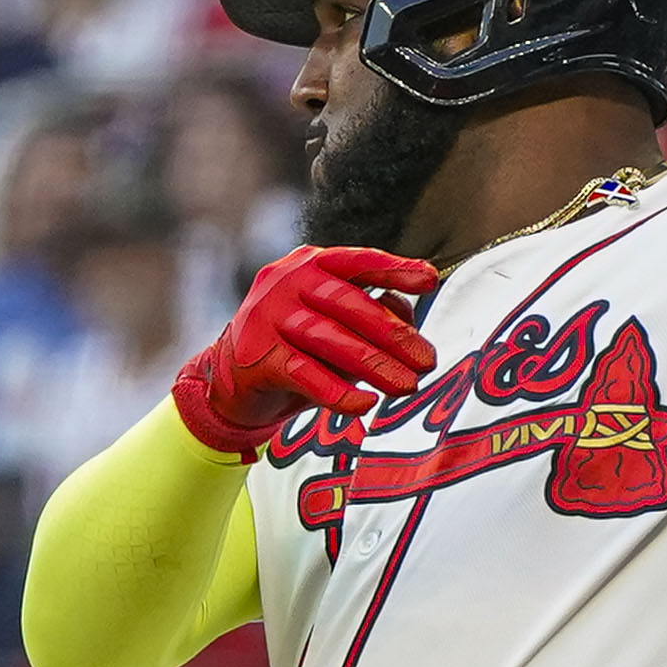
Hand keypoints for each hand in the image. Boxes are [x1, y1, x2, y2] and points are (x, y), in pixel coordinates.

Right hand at [168, 243, 444, 457]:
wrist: (236, 384)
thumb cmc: (298, 350)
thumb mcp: (337, 328)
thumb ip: (371, 317)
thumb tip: (408, 322)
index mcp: (310, 265)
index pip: (356, 262)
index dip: (393, 269)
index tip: (429, 281)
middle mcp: (285, 281)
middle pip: (346, 303)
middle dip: (392, 334)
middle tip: (427, 361)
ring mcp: (266, 315)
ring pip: (327, 337)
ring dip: (372, 364)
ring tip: (406, 386)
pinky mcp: (254, 355)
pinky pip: (302, 372)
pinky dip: (335, 391)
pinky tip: (364, 405)